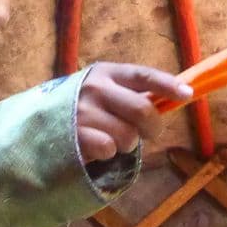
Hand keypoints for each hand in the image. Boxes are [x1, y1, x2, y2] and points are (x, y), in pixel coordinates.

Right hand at [76, 63, 193, 161]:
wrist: (38, 125)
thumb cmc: (80, 109)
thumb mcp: (102, 91)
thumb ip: (131, 94)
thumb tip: (176, 97)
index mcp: (105, 73)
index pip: (143, 76)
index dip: (168, 85)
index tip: (187, 95)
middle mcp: (94, 89)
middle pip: (142, 110)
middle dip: (153, 127)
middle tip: (149, 134)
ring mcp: (83, 112)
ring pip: (128, 135)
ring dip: (127, 144)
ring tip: (112, 140)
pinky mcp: (74, 136)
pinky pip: (109, 149)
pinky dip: (109, 154)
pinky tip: (96, 148)